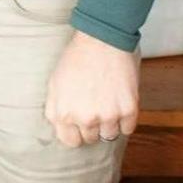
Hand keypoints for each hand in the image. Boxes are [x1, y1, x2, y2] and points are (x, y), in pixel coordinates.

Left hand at [43, 30, 138, 148]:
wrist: (102, 41)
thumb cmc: (76, 59)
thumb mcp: (54, 84)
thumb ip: (55, 110)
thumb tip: (61, 129)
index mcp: (64, 114)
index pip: (70, 142)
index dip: (75, 132)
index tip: (79, 123)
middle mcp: (86, 119)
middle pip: (91, 138)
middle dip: (91, 125)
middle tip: (93, 104)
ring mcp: (109, 116)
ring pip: (110, 135)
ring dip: (108, 123)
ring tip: (106, 101)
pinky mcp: (129, 110)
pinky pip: (127, 128)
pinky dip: (124, 118)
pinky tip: (118, 100)